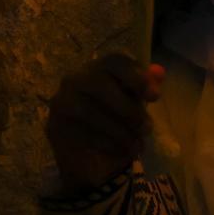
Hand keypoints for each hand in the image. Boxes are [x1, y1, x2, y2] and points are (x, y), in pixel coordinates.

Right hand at [45, 54, 164, 195]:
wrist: (89, 153)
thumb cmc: (116, 118)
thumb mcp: (135, 102)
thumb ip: (145, 86)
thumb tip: (159, 73)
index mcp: (98, 67)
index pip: (114, 61)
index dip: (136, 77)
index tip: (154, 97)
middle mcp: (75, 79)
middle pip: (100, 84)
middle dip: (128, 109)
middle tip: (147, 128)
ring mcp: (61, 102)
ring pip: (90, 111)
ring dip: (119, 130)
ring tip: (137, 143)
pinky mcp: (55, 126)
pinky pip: (81, 132)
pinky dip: (107, 143)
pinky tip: (122, 150)